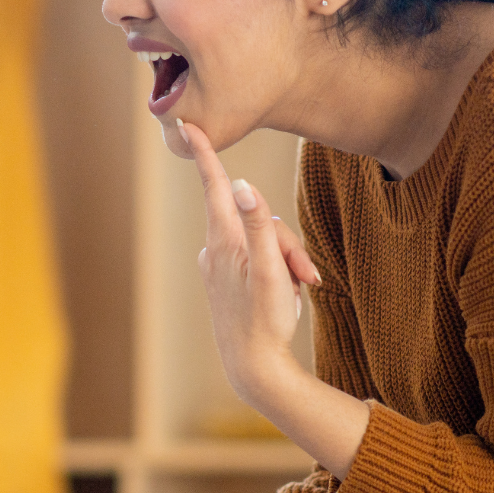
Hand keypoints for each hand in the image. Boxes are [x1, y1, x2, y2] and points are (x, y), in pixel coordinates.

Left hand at [180, 121, 320, 406]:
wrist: (253, 368)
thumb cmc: (265, 319)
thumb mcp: (270, 269)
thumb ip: (258, 225)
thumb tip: (241, 186)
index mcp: (224, 241)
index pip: (214, 186)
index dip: (205, 153)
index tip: (186, 124)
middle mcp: (215, 249)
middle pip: (257, 220)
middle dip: (287, 241)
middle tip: (306, 275)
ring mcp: (219, 266)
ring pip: (262, 241)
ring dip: (287, 261)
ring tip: (298, 290)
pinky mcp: (226, 280)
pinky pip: (258, 260)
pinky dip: (277, 272)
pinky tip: (283, 297)